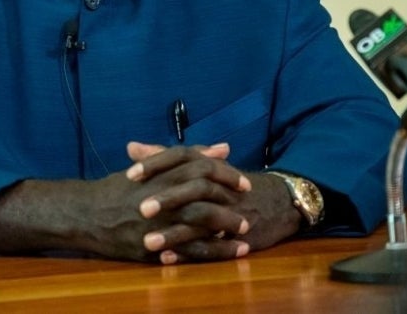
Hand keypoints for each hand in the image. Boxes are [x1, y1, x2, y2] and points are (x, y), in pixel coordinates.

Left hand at [125, 141, 301, 263]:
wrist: (277, 201)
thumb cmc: (228, 183)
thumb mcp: (199, 166)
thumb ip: (163, 156)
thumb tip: (131, 147)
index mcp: (208, 166)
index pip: (181, 156)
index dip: (156, 164)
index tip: (130, 174)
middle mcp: (220, 185)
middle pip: (193, 187)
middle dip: (167, 198)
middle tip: (139, 209)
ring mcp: (230, 211)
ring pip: (201, 221)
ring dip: (173, 233)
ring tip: (147, 242)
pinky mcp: (236, 235)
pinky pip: (211, 247)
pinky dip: (188, 253)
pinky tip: (166, 258)